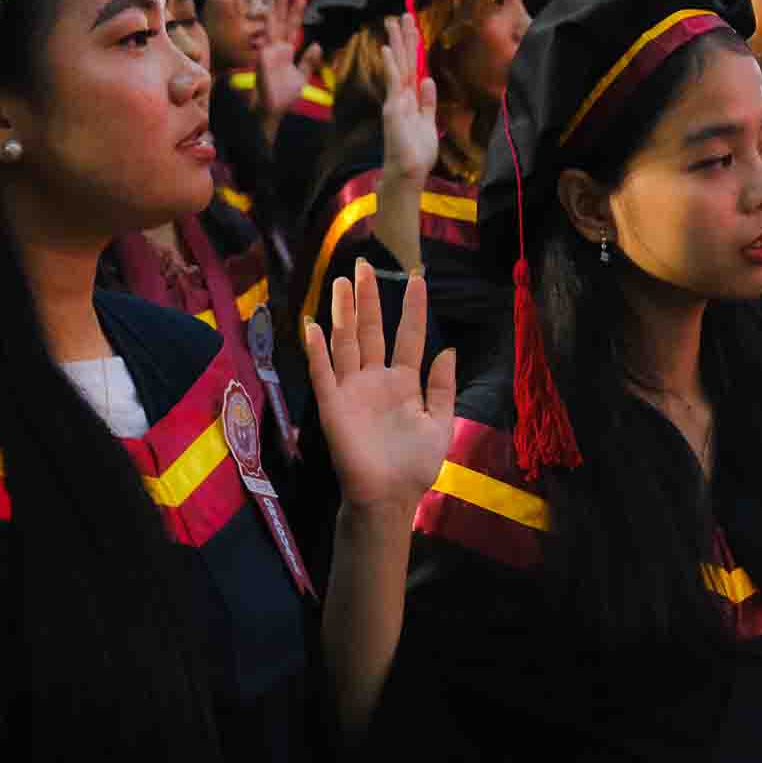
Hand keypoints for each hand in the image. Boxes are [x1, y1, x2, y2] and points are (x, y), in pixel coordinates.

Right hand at [254, 0, 320, 132]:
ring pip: (274, 26)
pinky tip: (273, 16)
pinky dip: (270, 29)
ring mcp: (269, 52)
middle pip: (282, 23)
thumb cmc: (286, 95)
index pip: (292, 29)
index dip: (295, 15)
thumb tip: (318, 45)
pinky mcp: (264, 57)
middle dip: (284, 7)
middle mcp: (277, 49)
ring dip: (277, 10)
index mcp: (286, 52)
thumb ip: (309, 60)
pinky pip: (268, 41)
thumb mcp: (303, 75)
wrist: (275, 109)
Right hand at [305, 261, 456, 532]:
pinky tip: (313, 326)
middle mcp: (375, 379)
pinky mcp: (333, 407)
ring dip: (344, 313)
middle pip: (371, 331)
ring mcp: (352, 390)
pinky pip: (324, 374)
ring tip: (341, 281)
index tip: (417, 277)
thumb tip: (448, 349)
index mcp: (404, 382)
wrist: (390, 497)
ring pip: (347, 343)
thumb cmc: (414, 464)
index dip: (412, 308)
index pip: (408, 336)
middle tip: (364, 265)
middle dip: (369, 298)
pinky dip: (318, 351)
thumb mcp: (439, 423)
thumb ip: (442, 386)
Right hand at [379, 13, 439, 183]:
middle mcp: (401, 96)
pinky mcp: (394, 109)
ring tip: (395, 21)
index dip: (414, 48)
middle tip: (403, 14)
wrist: (408, 171)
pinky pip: (393, 83)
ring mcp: (396, 101)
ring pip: (398, 66)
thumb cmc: (417, 152)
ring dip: (398, 44)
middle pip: (404, 61)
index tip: (414, 29)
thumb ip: (427, 102)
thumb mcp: (428, 123)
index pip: (413, 68)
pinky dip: (391, 65)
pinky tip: (388, 49)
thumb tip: (428, 80)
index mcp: (412, 99)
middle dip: (404, 38)